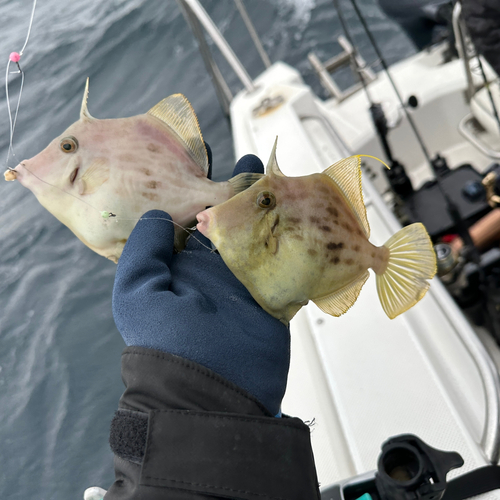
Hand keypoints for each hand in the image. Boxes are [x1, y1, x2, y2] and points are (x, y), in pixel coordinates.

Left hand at [112, 154, 289, 416]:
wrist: (215, 391)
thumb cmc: (170, 345)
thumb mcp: (138, 295)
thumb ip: (143, 252)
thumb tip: (159, 216)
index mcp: (180, 266)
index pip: (190, 220)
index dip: (198, 192)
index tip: (208, 164)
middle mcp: (212, 270)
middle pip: (229, 223)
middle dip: (239, 195)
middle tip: (253, 166)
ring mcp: (244, 281)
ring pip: (259, 237)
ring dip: (268, 212)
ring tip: (280, 181)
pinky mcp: (272, 295)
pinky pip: (283, 261)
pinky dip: (292, 241)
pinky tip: (303, 216)